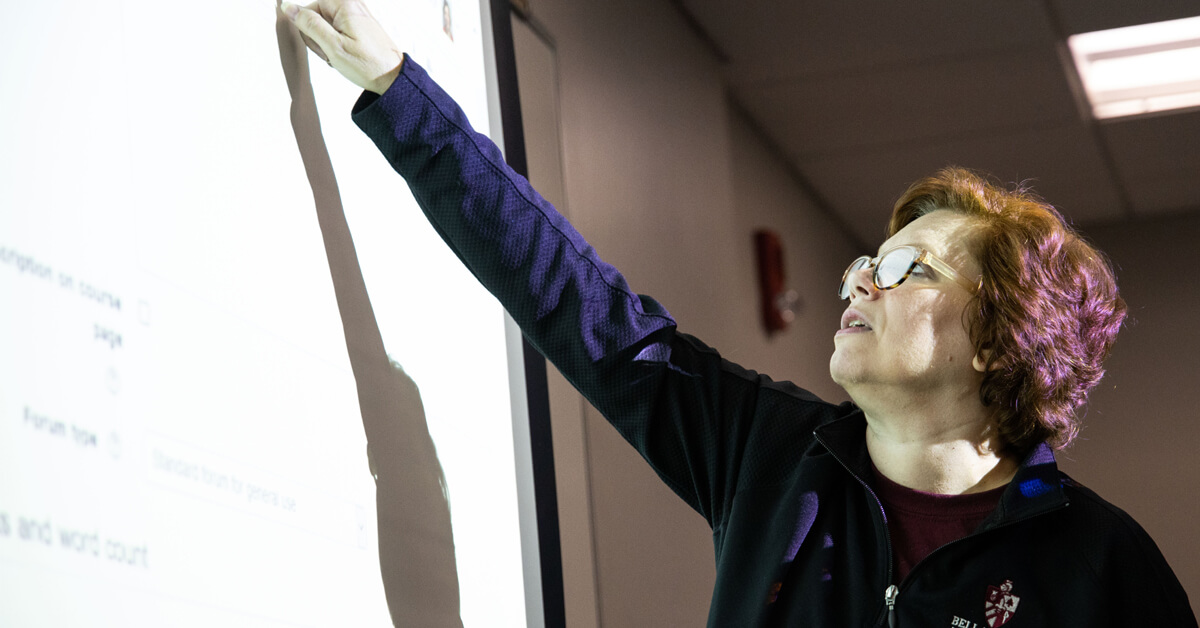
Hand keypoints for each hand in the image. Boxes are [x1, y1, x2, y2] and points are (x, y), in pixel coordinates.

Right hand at [279, 0, 403, 94]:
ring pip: (327, 27)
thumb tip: (288, 7)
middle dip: (319, 38)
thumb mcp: (333, 46)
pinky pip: (339, 32)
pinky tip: (347, 56)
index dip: (310, 31)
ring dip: (328, 44)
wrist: (393, 78)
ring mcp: (358, 16)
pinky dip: (338, 45)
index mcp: (345, 5)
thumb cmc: (369, 65)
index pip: (309, 9)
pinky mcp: (361, 26)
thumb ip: (309, 24)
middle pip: (318, 17)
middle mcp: (353, 5)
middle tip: (333, 53)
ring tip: (341, 56)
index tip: (323, 45)